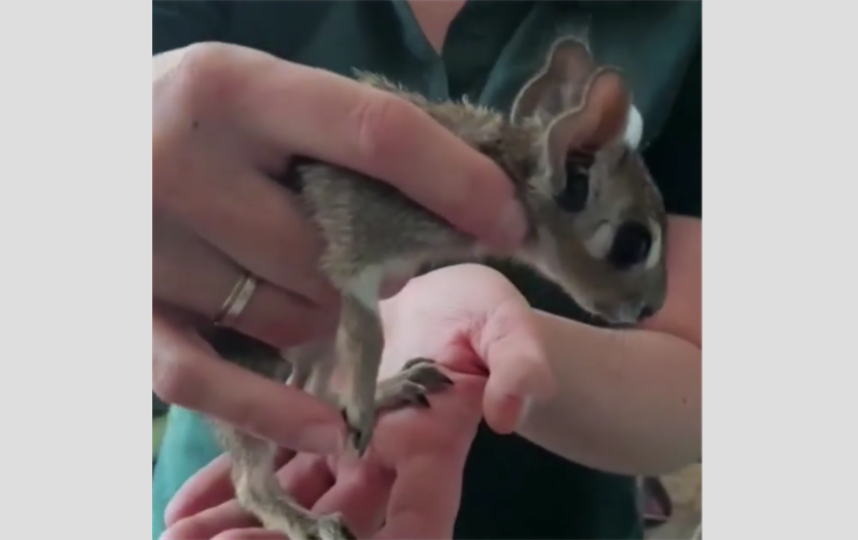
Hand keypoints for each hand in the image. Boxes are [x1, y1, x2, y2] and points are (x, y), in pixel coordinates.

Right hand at [152, 43, 526, 451]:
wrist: (74, 141)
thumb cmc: (191, 121)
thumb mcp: (260, 96)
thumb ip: (342, 137)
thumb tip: (459, 195)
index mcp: (232, 88)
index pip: (374, 134)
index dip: (457, 183)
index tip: (509, 221)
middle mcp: (179, 159)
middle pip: (332, 248)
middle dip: (372, 267)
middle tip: (364, 258)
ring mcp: (143, 242)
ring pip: (289, 313)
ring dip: (319, 313)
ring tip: (292, 281)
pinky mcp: (123, 311)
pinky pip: (207, 378)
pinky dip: (274, 408)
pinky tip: (327, 426)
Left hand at [162, 264, 553, 538]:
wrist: (442, 297)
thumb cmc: (481, 313)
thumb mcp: (507, 324)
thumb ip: (519, 361)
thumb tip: (513, 411)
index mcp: (433, 449)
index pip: (416, 524)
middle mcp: (384, 462)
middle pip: (337, 527)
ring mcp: (343, 445)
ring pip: (294, 501)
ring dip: (241, 526)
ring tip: (177, 538)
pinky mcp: (310, 418)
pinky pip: (270, 461)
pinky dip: (228, 485)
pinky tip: (184, 506)